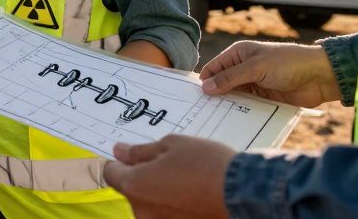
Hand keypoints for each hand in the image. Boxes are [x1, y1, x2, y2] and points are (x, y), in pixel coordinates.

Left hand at [103, 136, 233, 218]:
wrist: (246, 195)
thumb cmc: (207, 165)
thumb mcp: (172, 145)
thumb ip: (140, 151)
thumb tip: (119, 151)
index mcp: (135, 185)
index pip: (111, 174)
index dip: (121, 162)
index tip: (134, 156)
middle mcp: (142, 211)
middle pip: (133, 191)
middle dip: (145, 177)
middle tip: (171, 165)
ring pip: (152, 205)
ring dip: (161, 194)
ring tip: (188, 181)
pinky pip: (169, 215)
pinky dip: (176, 207)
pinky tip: (194, 196)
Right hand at [199, 41, 340, 107]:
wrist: (320, 76)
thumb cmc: (288, 63)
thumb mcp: (256, 68)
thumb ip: (230, 78)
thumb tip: (205, 87)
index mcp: (238, 55)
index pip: (214, 68)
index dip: (204, 82)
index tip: (194, 99)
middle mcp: (243, 69)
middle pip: (222, 84)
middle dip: (214, 96)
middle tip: (201, 113)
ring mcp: (254, 84)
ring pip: (233, 97)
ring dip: (227, 106)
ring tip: (214, 120)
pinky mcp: (264, 99)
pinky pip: (247, 107)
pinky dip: (241, 113)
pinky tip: (233, 122)